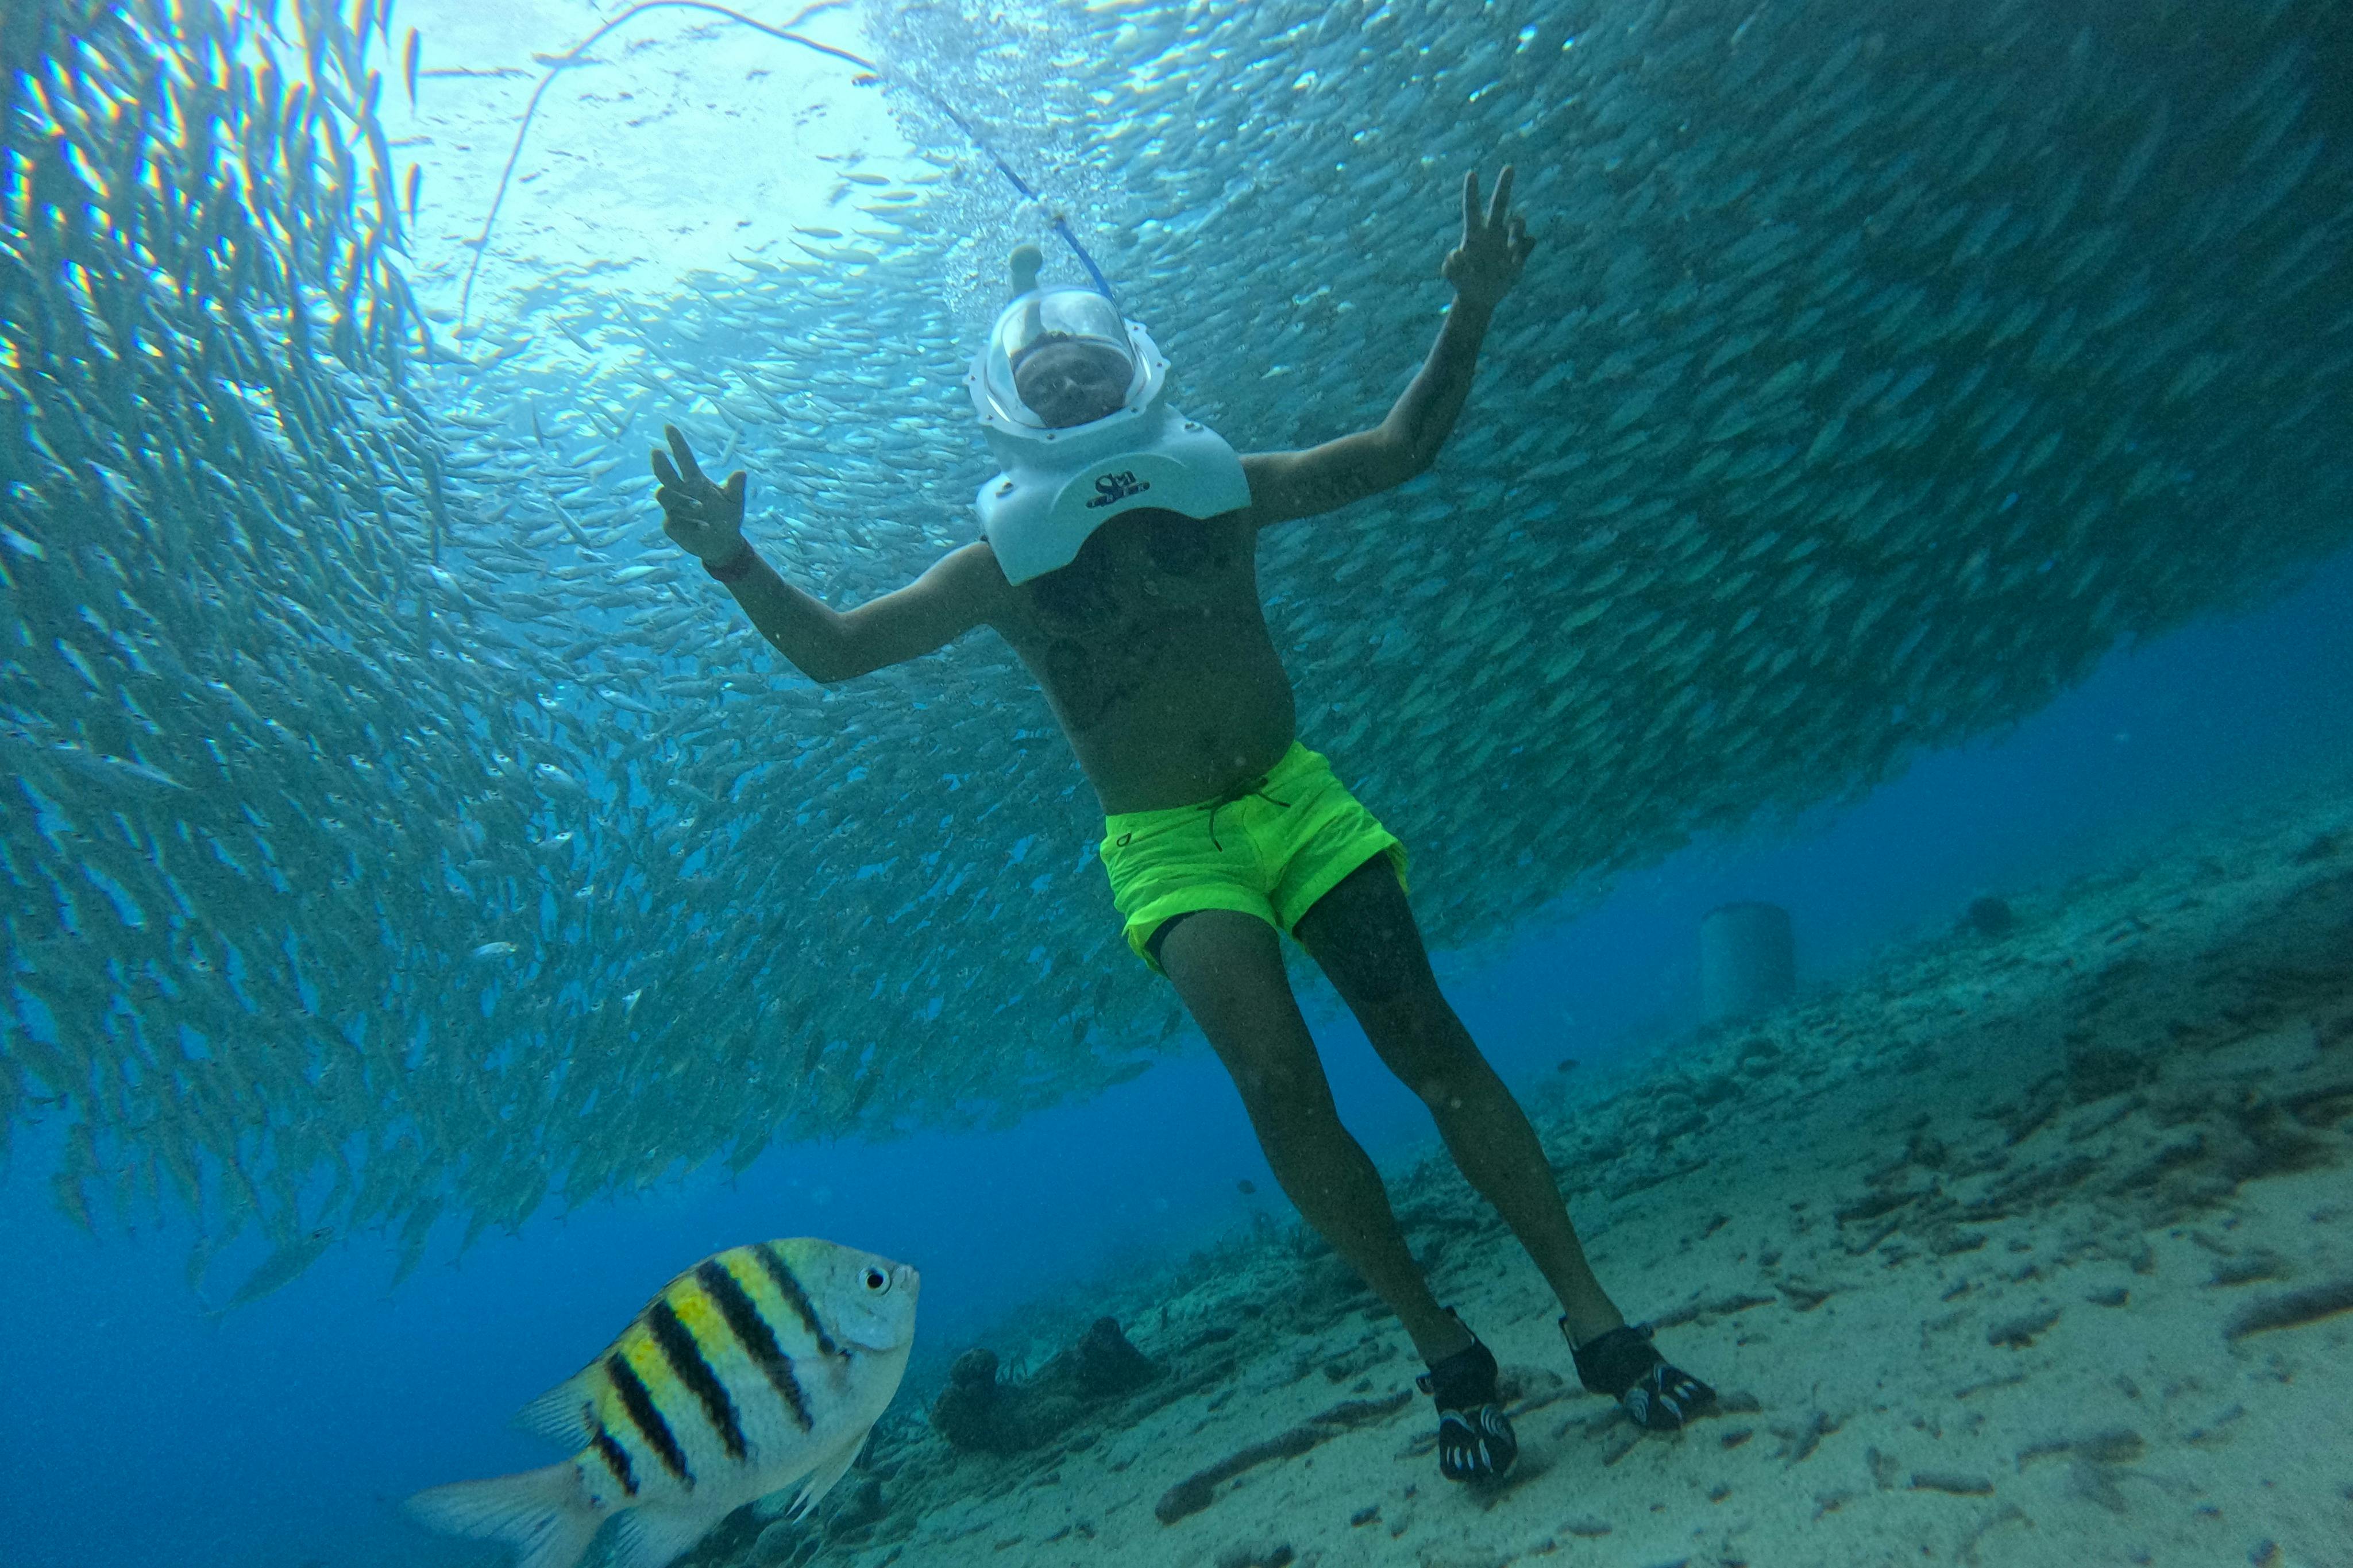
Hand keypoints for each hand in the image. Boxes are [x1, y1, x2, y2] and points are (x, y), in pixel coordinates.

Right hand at [649, 424, 747, 562]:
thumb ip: (736, 488)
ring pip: (665, 496)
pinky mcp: (671, 525)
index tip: (668, 426)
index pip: (684, 458)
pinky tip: (704, 528)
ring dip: (681, 500)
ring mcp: (673, 508)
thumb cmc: (728, 518)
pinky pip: (674, 520)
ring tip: (701, 508)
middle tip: (656, 452)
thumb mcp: (735, 502)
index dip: (677, 443)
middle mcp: (681, 492)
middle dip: (660, 463)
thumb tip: (741, 473)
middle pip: (665, 474)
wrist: (722, 544)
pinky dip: (690, 523)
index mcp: (696, 481)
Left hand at [1441, 165, 1534, 309]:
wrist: (1481, 297)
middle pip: (1499, 205)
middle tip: (1509, 166)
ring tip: (1511, 251)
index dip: (1472, 192)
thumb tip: (1457, 253)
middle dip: (1504, 185)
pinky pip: (1529, 242)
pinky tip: (1515, 264)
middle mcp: (1491, 232)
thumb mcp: (1453, 277)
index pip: (1472, 209)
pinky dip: (1524, 251)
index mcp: (1473, 234)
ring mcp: (1507, 240)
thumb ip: (1451, 266)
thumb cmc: (1464, 283)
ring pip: (1517, 222)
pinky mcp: (1521, 252)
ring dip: (1517, 231)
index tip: (1472, 173)